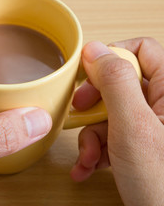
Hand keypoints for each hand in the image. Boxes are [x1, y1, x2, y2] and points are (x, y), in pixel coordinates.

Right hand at [70, 38, 163, 204]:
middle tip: (80, 113)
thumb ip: (115, 83)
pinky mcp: (141, 146)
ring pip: (110, 113)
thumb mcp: (132, 128)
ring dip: (91, 135)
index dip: (110, 57)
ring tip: (88, 157)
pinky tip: (89, 165)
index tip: (86, 75)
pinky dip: (96, 150)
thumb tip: (95, 50)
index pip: (141, 50)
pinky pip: (112, 135)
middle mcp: (162, 106)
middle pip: (119, 84)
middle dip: (93, 104)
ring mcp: (152, 127)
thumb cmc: (163, 187)